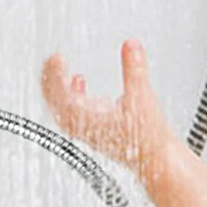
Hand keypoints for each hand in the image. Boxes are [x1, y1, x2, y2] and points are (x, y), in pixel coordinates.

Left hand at [40, 39, 172, 177]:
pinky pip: (75, 109)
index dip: (54, 75)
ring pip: (63, 107)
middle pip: (55, 103)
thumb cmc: (146, 138)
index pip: (60, 96)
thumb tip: (130, 45)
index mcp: (86, 120)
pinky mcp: (97, 127)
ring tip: (59, 67)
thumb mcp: (142, 97)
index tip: (56, 58)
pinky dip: (73, 92)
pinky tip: (79, 80)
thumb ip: (135, 69)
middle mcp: (83, 126)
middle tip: (53, 59)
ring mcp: (88, 128)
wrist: (155, 161)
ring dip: (59, 86)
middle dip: (51, 79)